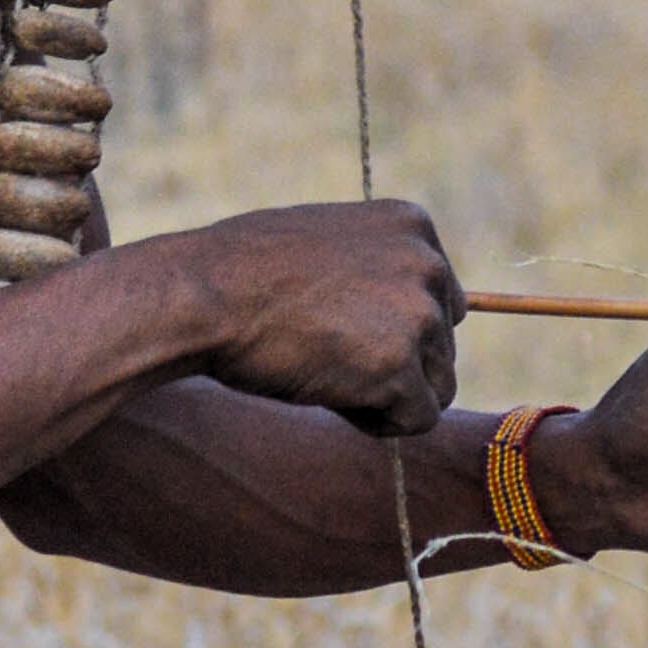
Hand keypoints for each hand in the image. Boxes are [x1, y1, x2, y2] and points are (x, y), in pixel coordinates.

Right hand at [179, 197, 465, 434]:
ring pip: (438, 384)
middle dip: (396, 363)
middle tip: (330, 357)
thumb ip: (372, 269)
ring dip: (389, 394)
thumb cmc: (243, 271)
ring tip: (328, 377)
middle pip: (443, 343)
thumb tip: (396, 316)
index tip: (345, 330)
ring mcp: (417, 315)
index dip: (395, 328)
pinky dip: (380, 422)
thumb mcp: (324, 244)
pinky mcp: (399, 367)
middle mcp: (427, 264)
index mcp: (412, 225)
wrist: (205, 295)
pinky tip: (333, 399)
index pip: (441, 298)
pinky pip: (419, 418)